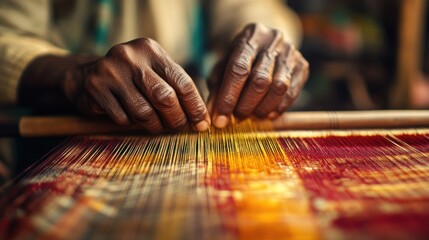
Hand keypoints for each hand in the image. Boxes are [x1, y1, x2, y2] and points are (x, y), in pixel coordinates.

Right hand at [63, 38, 209, 132]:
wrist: (87, 74)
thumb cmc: (133, 78)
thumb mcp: (154, 72)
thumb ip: (176, 88)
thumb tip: (202, 119)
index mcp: (151, 50)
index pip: (182, 82)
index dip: (195, 107)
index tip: (201, 124)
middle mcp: (131, 57)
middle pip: (165, 98)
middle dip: (176, 119)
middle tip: (179, 127)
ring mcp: (111, 71)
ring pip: (144, 112)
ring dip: (154, 126)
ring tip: (156, 125)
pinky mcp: (96, 88)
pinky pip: (123, 118)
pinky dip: (131, 124)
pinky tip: (131, 117)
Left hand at [208, 23, 308, 127]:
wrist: (263, 44)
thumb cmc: (237, 60)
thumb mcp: (222, 68)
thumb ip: (217, 90)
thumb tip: (215, 118)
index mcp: (249, 36)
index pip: (239, 69)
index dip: (228, 96)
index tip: (220, 118)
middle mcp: (273, 41)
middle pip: (260, 80)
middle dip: (246, 105)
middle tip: (237, 118)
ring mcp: (290, 52)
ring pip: (279, 88)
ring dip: (262, 108)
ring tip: (251, 116)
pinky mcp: (302, 65)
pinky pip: (292, 93)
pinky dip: (278, 108)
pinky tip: (267, 114)